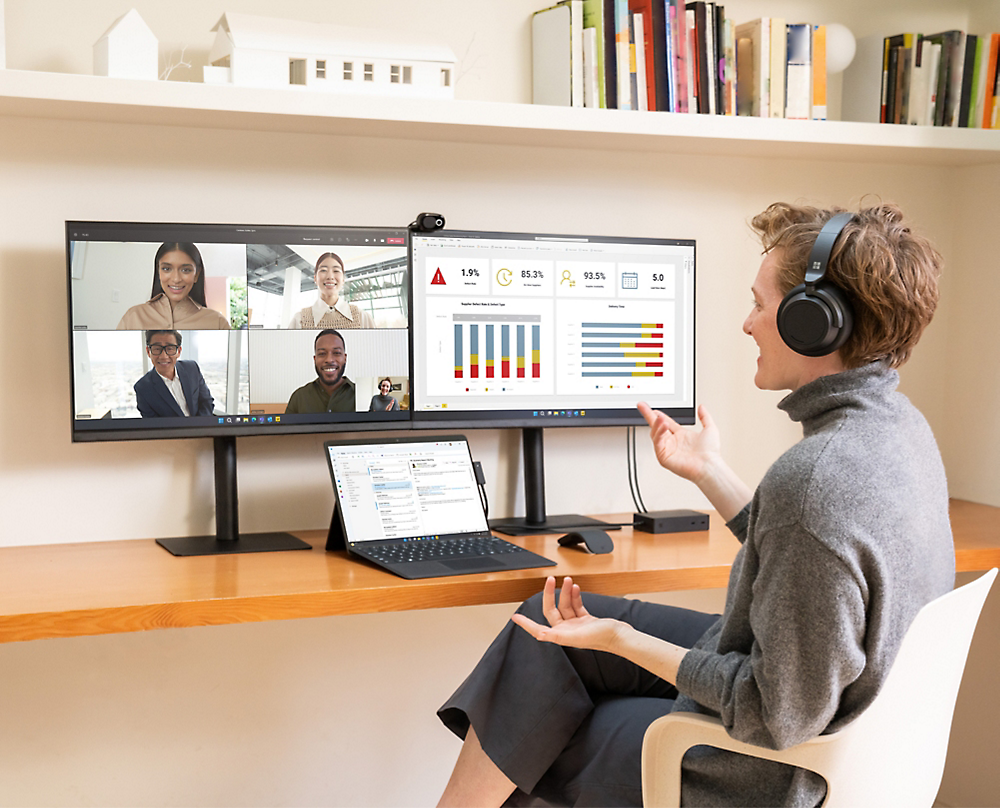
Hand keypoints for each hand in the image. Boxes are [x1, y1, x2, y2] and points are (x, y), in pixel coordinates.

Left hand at [511, 576, 625, 653]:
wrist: (621, 636)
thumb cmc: (602, 637)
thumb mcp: (576, 636)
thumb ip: (557, 636)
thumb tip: (539, 635)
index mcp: (562, 636)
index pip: (539, 629)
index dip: (526, 624)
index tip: (515, 617)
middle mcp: (567, 631)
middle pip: (552, 610)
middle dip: (550, 595)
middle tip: (550, 580)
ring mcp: (577, 625)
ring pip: (565, 605)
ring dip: (565, 592)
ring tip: (567, 580)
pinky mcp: (587, 620)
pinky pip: (576, 606)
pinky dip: (574, 596)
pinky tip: (575, 588)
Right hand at [637, 402, 719, 483]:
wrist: (709, 466)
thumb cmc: (710, 453)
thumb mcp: (710, 429)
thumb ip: (705, 417)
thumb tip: (702, 407)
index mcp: (681, 435)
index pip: (665, 422)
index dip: (658, 415)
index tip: (651, 408)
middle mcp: (673, 442)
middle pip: (656, 426)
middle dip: (648, 415)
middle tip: (642, 406)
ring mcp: (668, 450)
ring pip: (655, 434)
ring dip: (656, 424)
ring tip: (660, 418)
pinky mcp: (664, 457)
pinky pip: (657, 443)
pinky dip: (658, 434)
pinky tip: (663, 427)